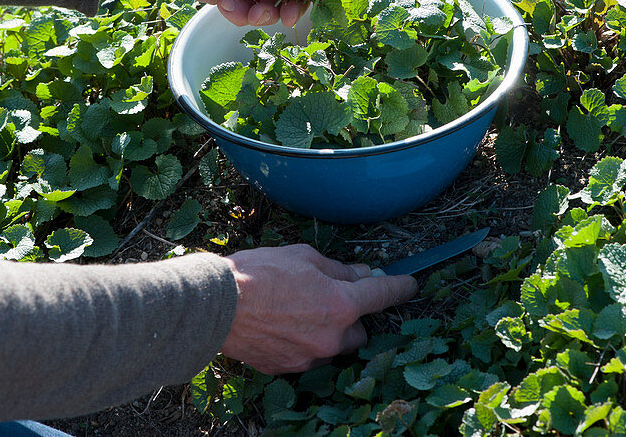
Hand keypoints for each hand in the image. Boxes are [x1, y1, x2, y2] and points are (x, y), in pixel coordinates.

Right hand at [220, 244, 417, 373]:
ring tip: (298, 312)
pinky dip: (303, 342)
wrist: (216, 305)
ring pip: (333, 347)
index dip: (400, 287)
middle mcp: (332, 337)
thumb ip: (338, 269)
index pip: (383, 295)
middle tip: (327, 298)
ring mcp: (310, 357)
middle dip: (350, 317)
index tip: (410, 285)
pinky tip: (282, 325)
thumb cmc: (257, 274)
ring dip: (327, 332)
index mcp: (340, 304)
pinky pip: (308, 356)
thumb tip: (360, 274)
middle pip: (359, 331)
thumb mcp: (303, 256)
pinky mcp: (289, 368)